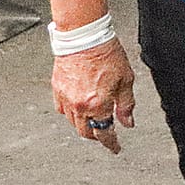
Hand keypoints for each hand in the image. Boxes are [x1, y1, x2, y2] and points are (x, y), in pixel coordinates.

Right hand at [51, 38, 135, 153]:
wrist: (84, 36)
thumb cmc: (106, 53)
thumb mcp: (126, 80)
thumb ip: (126, 105)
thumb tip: (127, 122)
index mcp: (98, 104)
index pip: (104, 133)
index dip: (111, 144)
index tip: (115, 148)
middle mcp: (79, 105)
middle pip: (86, 131)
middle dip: (97, 135)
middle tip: (106, 133)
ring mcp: (65, 98)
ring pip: (73, 122)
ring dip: (84, 124)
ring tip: (94, 118)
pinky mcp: (56, 89)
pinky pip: (62, 109)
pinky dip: (71, 112)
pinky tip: (79, 107)